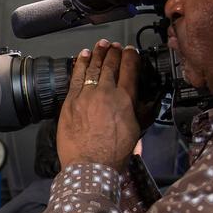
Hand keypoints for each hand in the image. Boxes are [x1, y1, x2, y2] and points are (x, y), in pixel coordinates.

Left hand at [56, 39, 145, 170]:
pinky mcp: (70, 102)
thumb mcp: (136, 130)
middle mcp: (105, 93)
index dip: (130, 57)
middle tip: (114, 46)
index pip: (129, 70)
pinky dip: (79, 64)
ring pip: (91, 68)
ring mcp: (86, 96)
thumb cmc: (113, 154)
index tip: (130, 51)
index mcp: (125, 100)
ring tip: (100, 46)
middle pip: (110, 65)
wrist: (90, 166)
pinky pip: (75, 77)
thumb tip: (142, 100)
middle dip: (113, 52)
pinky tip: (82, 57)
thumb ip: (139, 111)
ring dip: (97, 54)